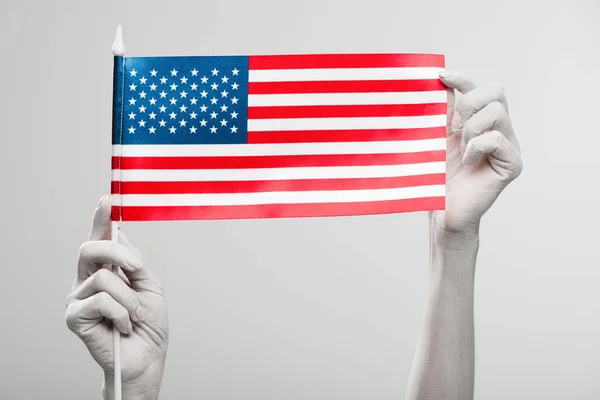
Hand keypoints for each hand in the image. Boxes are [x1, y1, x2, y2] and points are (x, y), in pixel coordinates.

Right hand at [65, 195, 167, 398]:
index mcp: (107, 270)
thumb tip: (119, 239)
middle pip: (92, 248)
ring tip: (133, 316)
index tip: (108, 198)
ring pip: (104, 277)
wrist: (148, 356)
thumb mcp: (150, 286)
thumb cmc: (149, 324)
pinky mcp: (75, 316)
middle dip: (118, 252)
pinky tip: (122, 326)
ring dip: (129, 298)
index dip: (101, 218)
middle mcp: (87, 280)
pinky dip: (122, 312)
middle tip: (137, 268)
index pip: (101, 239)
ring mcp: (78, 297)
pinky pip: (101, 299)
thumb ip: (135, 263)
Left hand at [431, 70, 522, 236]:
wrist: (441, 211)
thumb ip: (444, 111)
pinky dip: (477, 146)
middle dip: (468, 103)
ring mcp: (509, 147)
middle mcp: (500, 131)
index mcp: (482, 123)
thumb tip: (440, 81)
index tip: (441, 76)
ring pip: (497, 112)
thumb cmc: (437, 178)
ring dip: (471, 128)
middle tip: (453, 127)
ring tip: (460, 150)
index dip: (463, 79)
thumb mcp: (437, 137)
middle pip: (496, 92)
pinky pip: (497, 139)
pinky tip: (467, 162)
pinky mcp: (512, 164)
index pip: (483, 89)